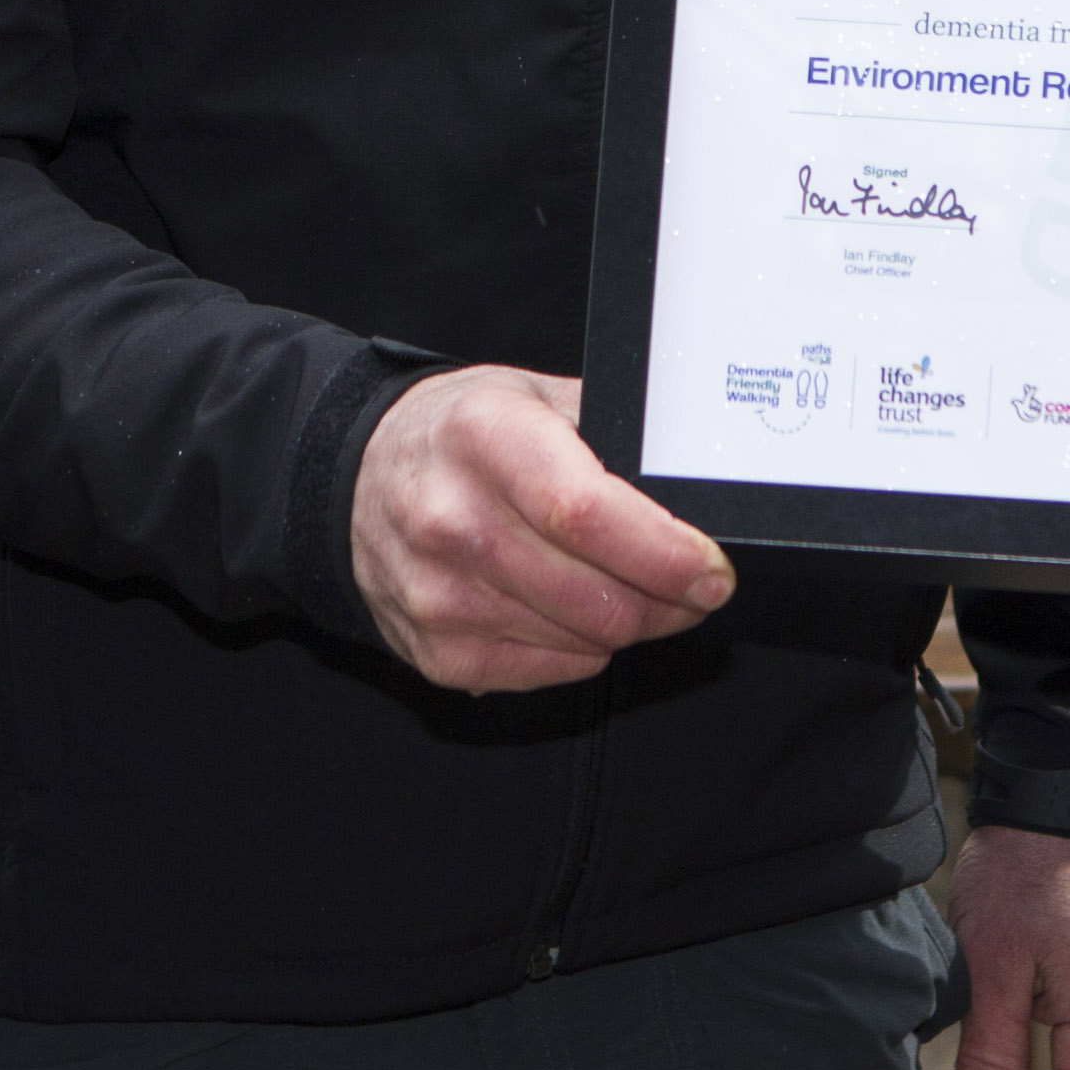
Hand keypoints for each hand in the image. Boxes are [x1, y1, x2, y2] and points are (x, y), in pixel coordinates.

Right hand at [351, 364, 734, 692]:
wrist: (358, 478)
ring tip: (630, 589)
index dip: (664, 553)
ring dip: (631, 625)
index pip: (586, 513)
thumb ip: (609, 435)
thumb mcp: (532, 398)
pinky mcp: (436, 652)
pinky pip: (552, 671)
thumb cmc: (460, 436)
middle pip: (597, 597)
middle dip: (670, 601)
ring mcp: (437, 595)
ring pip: (585, 642)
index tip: (711, 569)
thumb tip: (695, 489)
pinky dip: (583, 648)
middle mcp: (450, 519)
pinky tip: (571, 609)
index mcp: (483, 438)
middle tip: (691, 583)